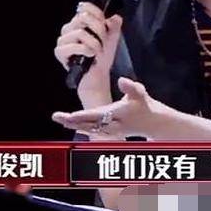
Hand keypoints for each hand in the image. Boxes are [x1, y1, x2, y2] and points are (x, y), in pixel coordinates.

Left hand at [52, 77, 168, 138]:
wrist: (153, 123)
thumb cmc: (144, 105)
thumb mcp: (140, 94)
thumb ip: (131, 87)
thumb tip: (122, 80)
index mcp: (117, 114)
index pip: (98, 115)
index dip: (84, 115)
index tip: (71, 114)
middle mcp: (111, 124)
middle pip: (88, 123)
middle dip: (72, 121)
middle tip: (57, 117)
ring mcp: (109, 129)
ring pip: (88, 127)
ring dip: (73, 124)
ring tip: (58, 118)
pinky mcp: (108, 130)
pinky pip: (91, 129)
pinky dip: (80, 126)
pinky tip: (68, 123)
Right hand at [54, 2, 122, 97]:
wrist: (98, 76)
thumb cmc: (102, 58)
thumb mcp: (112, 39)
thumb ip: (115, 26)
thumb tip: (115, 17)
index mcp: (80, 23)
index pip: (84, 8)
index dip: (97, 13)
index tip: (105, 23)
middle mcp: (69, 29)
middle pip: (83, 17)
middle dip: (98, 29)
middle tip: (103, 40)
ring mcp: (63, 40)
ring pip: (80, 32)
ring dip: (94, 43)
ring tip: (97, 51)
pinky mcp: (60, 52)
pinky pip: (74, 45)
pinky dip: (85, 50)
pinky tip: (90, 55)